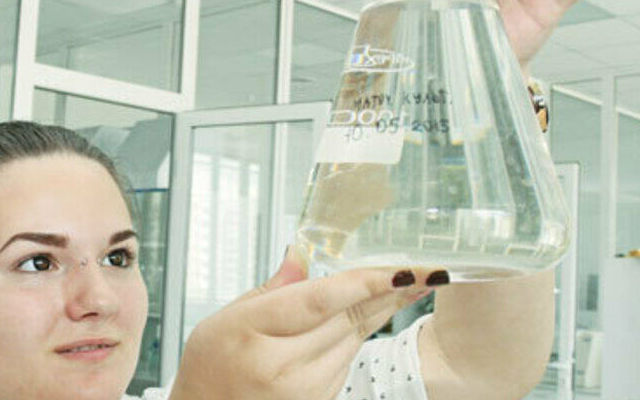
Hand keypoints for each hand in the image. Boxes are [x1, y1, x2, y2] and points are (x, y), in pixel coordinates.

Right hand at [168, 248, 438, 399]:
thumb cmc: (211, 366)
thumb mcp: (226, 317)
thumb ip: (272, 288)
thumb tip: (302, 254)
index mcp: (253, 336)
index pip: (319, 302)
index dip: (364, 283)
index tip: (401, 270)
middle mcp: (283, 369)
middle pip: (347, 319)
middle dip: (390, 292)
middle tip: (428, 271)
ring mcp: (305, 391)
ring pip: (354, 338)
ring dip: (378, 309)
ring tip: (409, 283)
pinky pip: (348, 358)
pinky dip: (357, 334)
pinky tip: (369, 314)